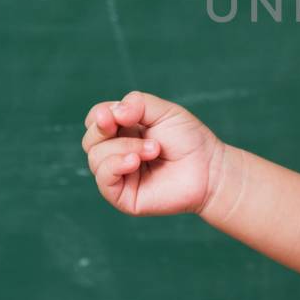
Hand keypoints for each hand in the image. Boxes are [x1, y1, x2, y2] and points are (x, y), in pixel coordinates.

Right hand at [81, 90, 224, 216]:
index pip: (96, 119)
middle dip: (107, 129)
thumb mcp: (164, 111)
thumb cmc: (189, 140)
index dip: (101, 115)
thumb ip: (137, 104)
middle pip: (90, 138)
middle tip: (133, 126)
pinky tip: (135, 161)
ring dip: (124, 147)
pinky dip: (116, 164)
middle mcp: (117, 152)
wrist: (209, 169)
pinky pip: (103, 178)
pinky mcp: (122, 195)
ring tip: (154, 148)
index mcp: (123, 130)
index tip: (117, 114)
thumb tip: (111, 113)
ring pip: (96, 156)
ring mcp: (119, 175)